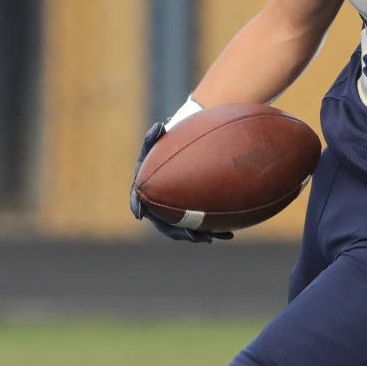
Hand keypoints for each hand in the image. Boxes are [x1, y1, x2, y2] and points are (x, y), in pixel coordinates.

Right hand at [129, 121, 232, 242]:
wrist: (179, 157)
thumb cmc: (165, 148)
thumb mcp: (156, 142)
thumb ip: (153, 136)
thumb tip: (158, 127)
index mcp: (146, 191)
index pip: (138, 200)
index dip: (137, 207)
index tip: (139, 214)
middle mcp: (159, 206)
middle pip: (165, 223)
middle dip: (178, 231)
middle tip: (190, 235)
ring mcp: (175, 214)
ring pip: (184, 229)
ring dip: (197, 235)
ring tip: (212, 238)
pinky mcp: (191, 216)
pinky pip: (201, 226)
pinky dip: (215, 231)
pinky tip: (229, 234)